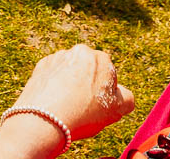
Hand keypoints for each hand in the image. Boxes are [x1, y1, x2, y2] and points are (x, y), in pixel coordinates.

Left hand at [7, 45, 134, 142]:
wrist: (45, 118)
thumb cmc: (84, 113)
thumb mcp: (117, 110)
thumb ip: (127, 98)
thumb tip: (123, 94)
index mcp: (101, 59)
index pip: (109, 76)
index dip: (106, 93)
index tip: (98, 106)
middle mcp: (79, 52)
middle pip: (88, 71)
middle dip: (87, 86)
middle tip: (83, 106)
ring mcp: (59, 57)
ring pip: (70, 72)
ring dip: (70, 84)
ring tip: (67, 106)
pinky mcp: (41, 65)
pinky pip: (53, 75)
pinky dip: (54, 85)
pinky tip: (54, 101)